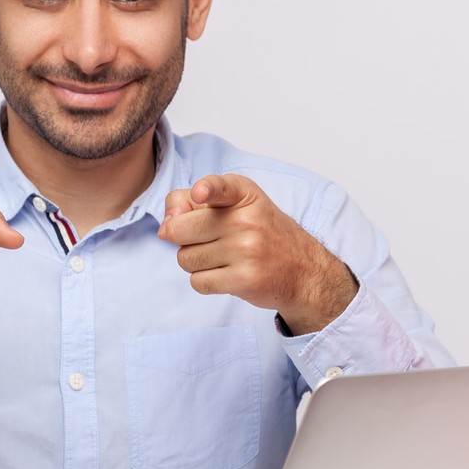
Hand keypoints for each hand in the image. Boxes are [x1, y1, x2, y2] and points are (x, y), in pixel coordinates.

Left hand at [157, 173, 357, 334]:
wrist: (304, 271)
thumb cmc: (262, 235)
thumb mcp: (236, 206)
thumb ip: (191, 203)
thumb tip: (163, 229)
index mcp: (244, 194)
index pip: (219, 186)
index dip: (206, 189)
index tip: (199, 194)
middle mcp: (247, 219)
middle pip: (180, 230)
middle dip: (184, 239)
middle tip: (209, 240)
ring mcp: (247, 250)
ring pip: (185, 258)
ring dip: (196, 262)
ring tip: (223, 258)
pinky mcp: (245, 279)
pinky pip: (198, 282)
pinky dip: (205, 281)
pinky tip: (227, 274)